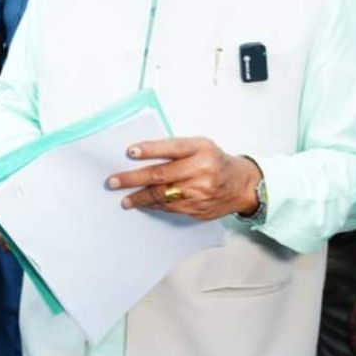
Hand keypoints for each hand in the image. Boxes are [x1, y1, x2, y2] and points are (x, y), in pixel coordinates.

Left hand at [107, 137, 261, 220]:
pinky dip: (154, 205)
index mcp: (201, 149)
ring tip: (124, 199)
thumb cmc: (216, 161)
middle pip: (161, 175)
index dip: (150, 150)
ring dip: (140, 197)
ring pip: (163, 195)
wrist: (242, 185)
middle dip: (133, 178)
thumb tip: (141, 155)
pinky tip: (143, 203)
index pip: (172, 148)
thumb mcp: (201, 146)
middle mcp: (201, 170)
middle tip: (114, 181)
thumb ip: (176, 149)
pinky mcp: (198, 209)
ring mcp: (200, 192)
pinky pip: (170, 207)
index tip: (130, 152)